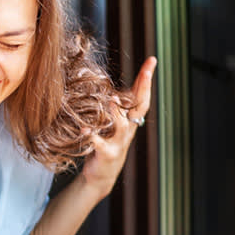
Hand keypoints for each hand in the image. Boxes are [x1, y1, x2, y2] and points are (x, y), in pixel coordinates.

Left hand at [79, 56, 156, 200]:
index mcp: (130, 120)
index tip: (152, 60)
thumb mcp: (112, 123)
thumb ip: (114, 107)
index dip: (147, 79)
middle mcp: (128, 130)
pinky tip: (83, 130)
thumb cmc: (105, 144)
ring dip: (117, 112)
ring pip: (122, 125)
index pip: (142, 96)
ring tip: (111, 100)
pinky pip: (99, 144)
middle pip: (139, 107)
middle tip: (146, 72)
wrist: (101, 175)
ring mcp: (118, 142)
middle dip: (143, 88)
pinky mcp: (106, 154)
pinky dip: (91, 136)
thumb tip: (112, 86)